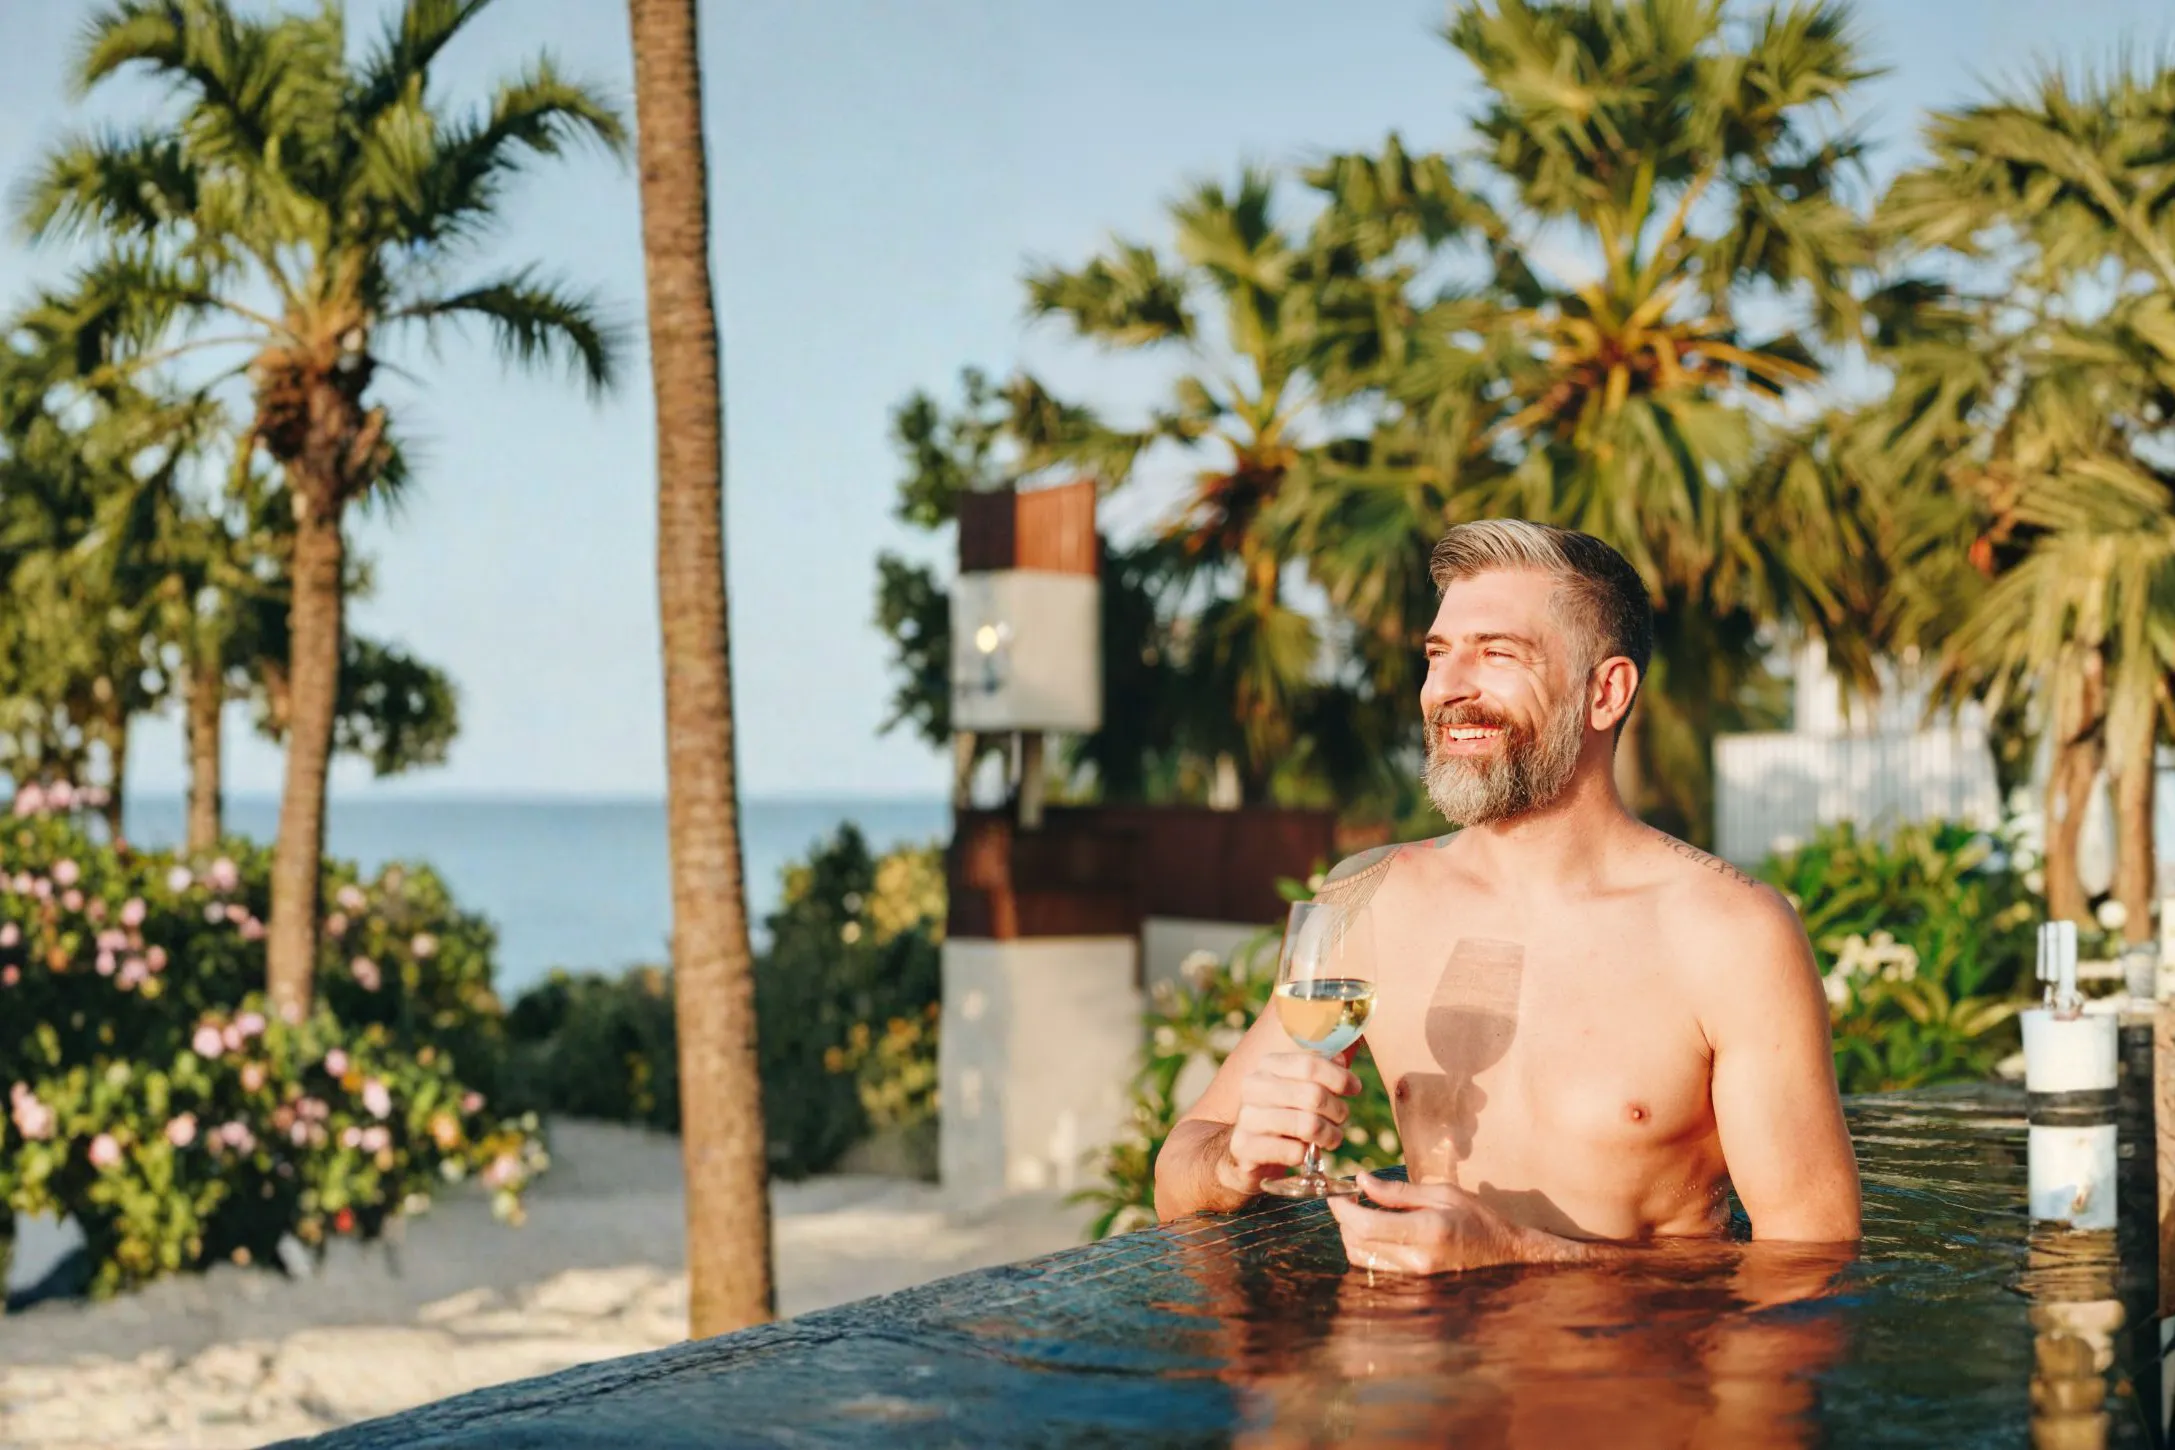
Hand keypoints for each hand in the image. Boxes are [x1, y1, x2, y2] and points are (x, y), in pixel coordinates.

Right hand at [1214, 1049, 1358, 1197]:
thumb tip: (1341, 1058)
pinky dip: (1306, 1155)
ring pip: (1307, 1124)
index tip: (1355, 1088)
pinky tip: (1304, 1153)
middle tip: (1341, 1119)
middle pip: (1313, 1095)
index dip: (1339, 1077)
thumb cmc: (1282, 1115)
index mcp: (1267, 1066)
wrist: (1245, 1152)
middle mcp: (1253, 1086)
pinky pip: (1293, 1152)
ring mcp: (1247, 1117)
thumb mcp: (1299, 1088)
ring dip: (1329, 1135)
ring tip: (1332, 1138)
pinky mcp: (1244, 1147)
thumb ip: (1319, 1071)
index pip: (1310, 1064)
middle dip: (1338, 1110)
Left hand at [1329, 1173, 1561, 1274]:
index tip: (1336, 1195)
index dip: (1343, 1210)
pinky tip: (1375, 1233)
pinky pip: (1376, 1269)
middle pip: (1359, 1244)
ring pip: (1363, 1259)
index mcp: (1427, 1230)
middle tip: (1347, 1200)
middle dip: (1344, 1221)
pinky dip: (1366, 1250)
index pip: (1367, 1226)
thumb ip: (1398, 1191)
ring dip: (1351, 1236)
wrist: (1505, 1257)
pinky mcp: (1414, 1285)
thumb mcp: (1442, 1193)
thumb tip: (1362, 1180)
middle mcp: (1418, 1259)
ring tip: (1360, 1214)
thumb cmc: (1477, 1218)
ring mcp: (1416, 1277)